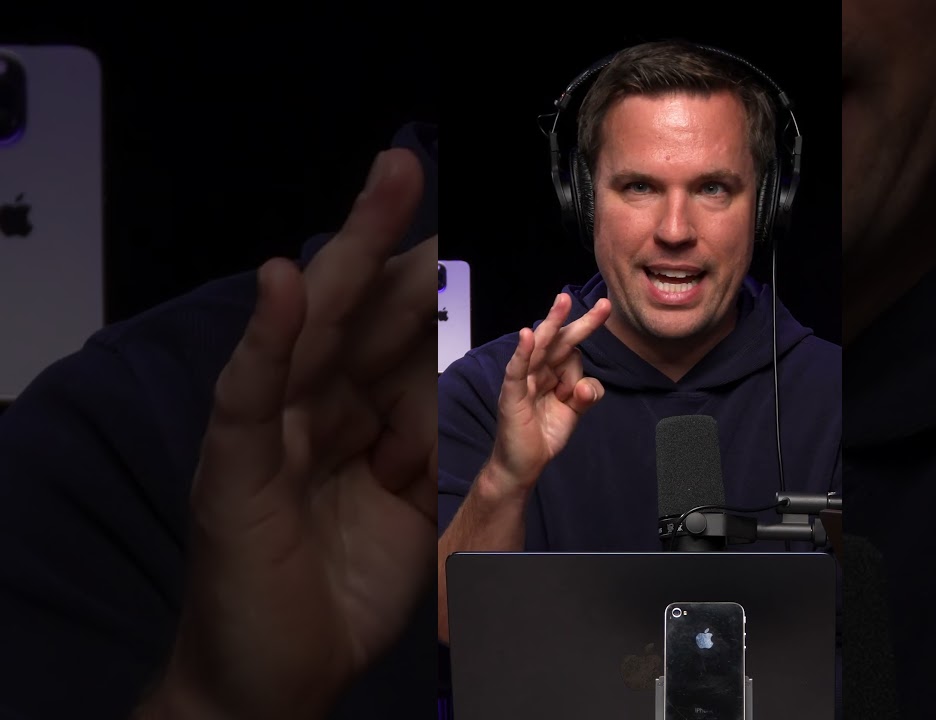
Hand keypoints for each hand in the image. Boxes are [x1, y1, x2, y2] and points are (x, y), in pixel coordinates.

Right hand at [150, 150, 437, 719]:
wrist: (277, 677)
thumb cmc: (339, 590)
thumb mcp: (409, 506)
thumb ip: (424, 440)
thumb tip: (451, 378)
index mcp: (353, 419)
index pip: (394, 339)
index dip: (427, 285)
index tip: (460, 233)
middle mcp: (310, 412)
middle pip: (355, 314)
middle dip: (391, 244)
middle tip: (410, 169)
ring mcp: (269, 434)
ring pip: (309, 330)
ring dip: (346, 255)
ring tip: (383, 185)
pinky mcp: (234, 470)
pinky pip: (250, 395)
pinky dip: (264, 338)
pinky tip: (285, 283)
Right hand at [487, 292, 610, 494]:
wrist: (523, 465)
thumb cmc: (544, 434)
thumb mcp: (574, 413)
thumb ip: (586, 395)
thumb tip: (585, 384)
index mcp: (554, 372)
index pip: (573, 348)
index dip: (588, 332)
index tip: (605, 308)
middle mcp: (539, 370)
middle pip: (559, 340)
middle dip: (578, 321)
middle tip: (601, 304)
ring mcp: (524, 380)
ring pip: (538, 348)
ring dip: (550, 325)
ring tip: (562, 304)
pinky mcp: (512, 394)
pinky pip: (516, 370)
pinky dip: (521, 353)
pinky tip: (526, 336)